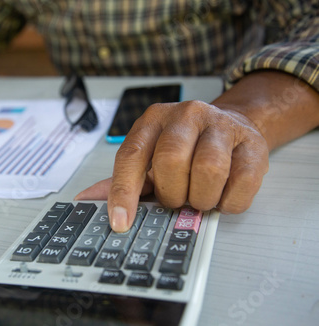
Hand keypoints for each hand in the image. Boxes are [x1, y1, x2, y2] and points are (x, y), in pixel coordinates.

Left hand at [76, 99, 268, 231]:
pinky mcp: (253, 143)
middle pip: (170, 161)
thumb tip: (85, 199)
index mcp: (153, 120)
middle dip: (171, 193)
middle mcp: (186, 115)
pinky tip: (222, 194)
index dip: (123, 192)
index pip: (131, 155)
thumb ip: (122, 179)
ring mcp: (222, 125)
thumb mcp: (150, 158)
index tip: (120, 222)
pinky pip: (241, 182)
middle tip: (177, 199)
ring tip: (200, 197)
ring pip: (208, 169)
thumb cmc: (185, 148)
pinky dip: (228, 201)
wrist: (233, 126)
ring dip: (201, 198)